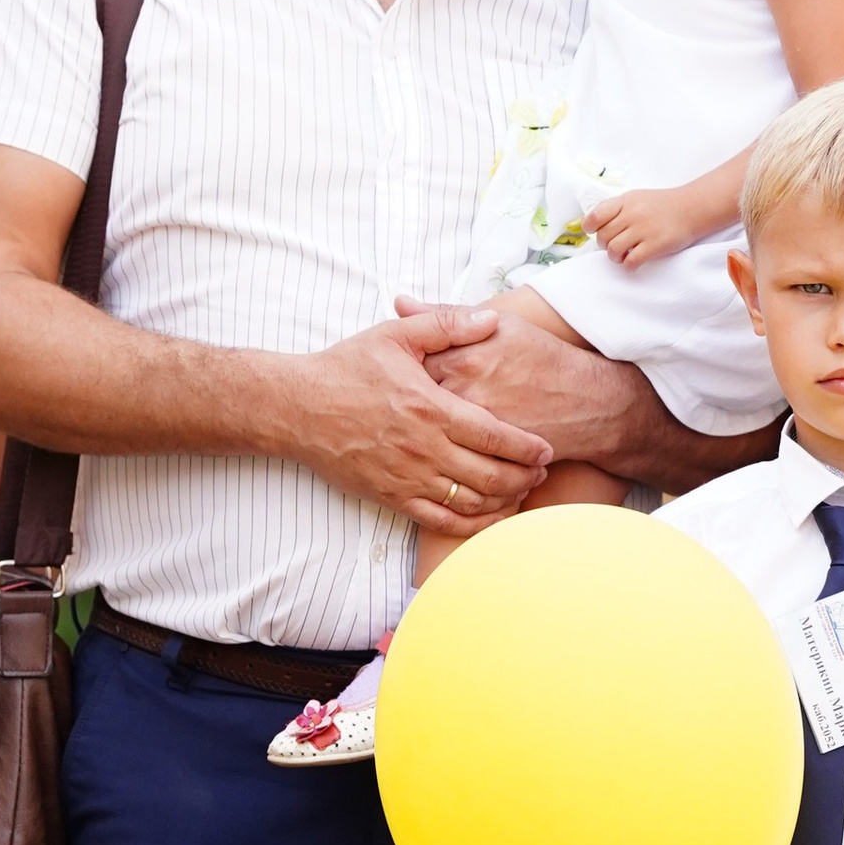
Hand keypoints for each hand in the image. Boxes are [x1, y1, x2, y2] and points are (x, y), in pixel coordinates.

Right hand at [288, 303, 551, 533]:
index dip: (527, 447)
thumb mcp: (396, 335)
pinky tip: (488, 518)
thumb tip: (490, 319)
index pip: (495, 435)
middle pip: (491, 474)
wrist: (297, 407)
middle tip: (541, 472)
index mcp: (431, 408)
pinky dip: (471, 525)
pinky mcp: (391, 497)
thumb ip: (446, 324)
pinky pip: (441, 521)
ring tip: (521, 492)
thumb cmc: (347, 368)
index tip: (546, 449)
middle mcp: (424, 448)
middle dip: (524, 477)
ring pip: (471, 502)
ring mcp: (407, 477)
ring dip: (504, 501)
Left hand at [586, 185, 702, 267]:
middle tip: (614, 245)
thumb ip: (617, 208)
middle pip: (603, 236)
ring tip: (623, 255)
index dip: (590, 228)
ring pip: (614, 250)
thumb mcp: (637, 197)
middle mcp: (632, 214)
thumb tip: (595, 222)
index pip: (595, 216)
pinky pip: (631, 261)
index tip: (594, 232)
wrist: (692, 208)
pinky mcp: (655, 245)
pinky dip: (628, 265)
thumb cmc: (663, 205)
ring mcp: (644, 230)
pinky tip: (634, 261)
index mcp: (625, 201)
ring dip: (615, 257)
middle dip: (605, 245)